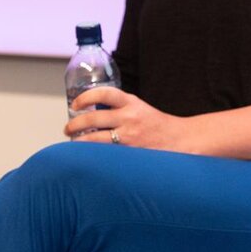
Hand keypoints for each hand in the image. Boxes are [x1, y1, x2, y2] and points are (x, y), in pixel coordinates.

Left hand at [65, 87, 188, 150]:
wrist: (181, 140)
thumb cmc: (157, 126)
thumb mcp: (140, 109)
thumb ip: (120, 110)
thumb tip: (92, 115)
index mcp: (132, 103)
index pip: (105, 94)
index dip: (86, 97)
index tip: (76, 104)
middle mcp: (129, 118)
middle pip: (92, 119)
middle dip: (74, 124)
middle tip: (68, 128)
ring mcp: (129, 137)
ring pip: (93, 140)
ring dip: (78, 142)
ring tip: (73, 143)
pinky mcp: (129, 154)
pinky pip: (103, 155)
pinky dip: (92, 156)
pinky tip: (87, 157)